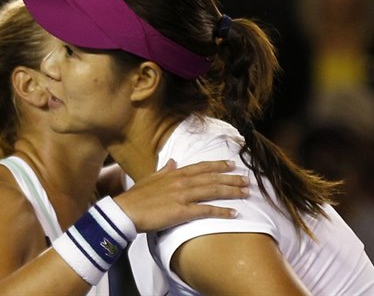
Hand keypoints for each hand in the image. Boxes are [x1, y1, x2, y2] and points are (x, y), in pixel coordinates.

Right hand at [114, 159, 248, 232]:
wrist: (126, 210)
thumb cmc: (136, 196)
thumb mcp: (150, 178)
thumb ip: (164, 170)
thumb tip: (172, 161)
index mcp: (174, 173)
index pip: (201, 167)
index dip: (218, 165)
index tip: (232, 164)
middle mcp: (181, 182)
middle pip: (212, 178)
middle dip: (231, 178)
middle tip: (247, 180)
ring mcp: (183, 196)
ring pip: (213, 191)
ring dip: (231, 191)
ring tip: (245, 193)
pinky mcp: (182, 211)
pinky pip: (206, 210)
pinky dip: (222, 211)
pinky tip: (234, 213)